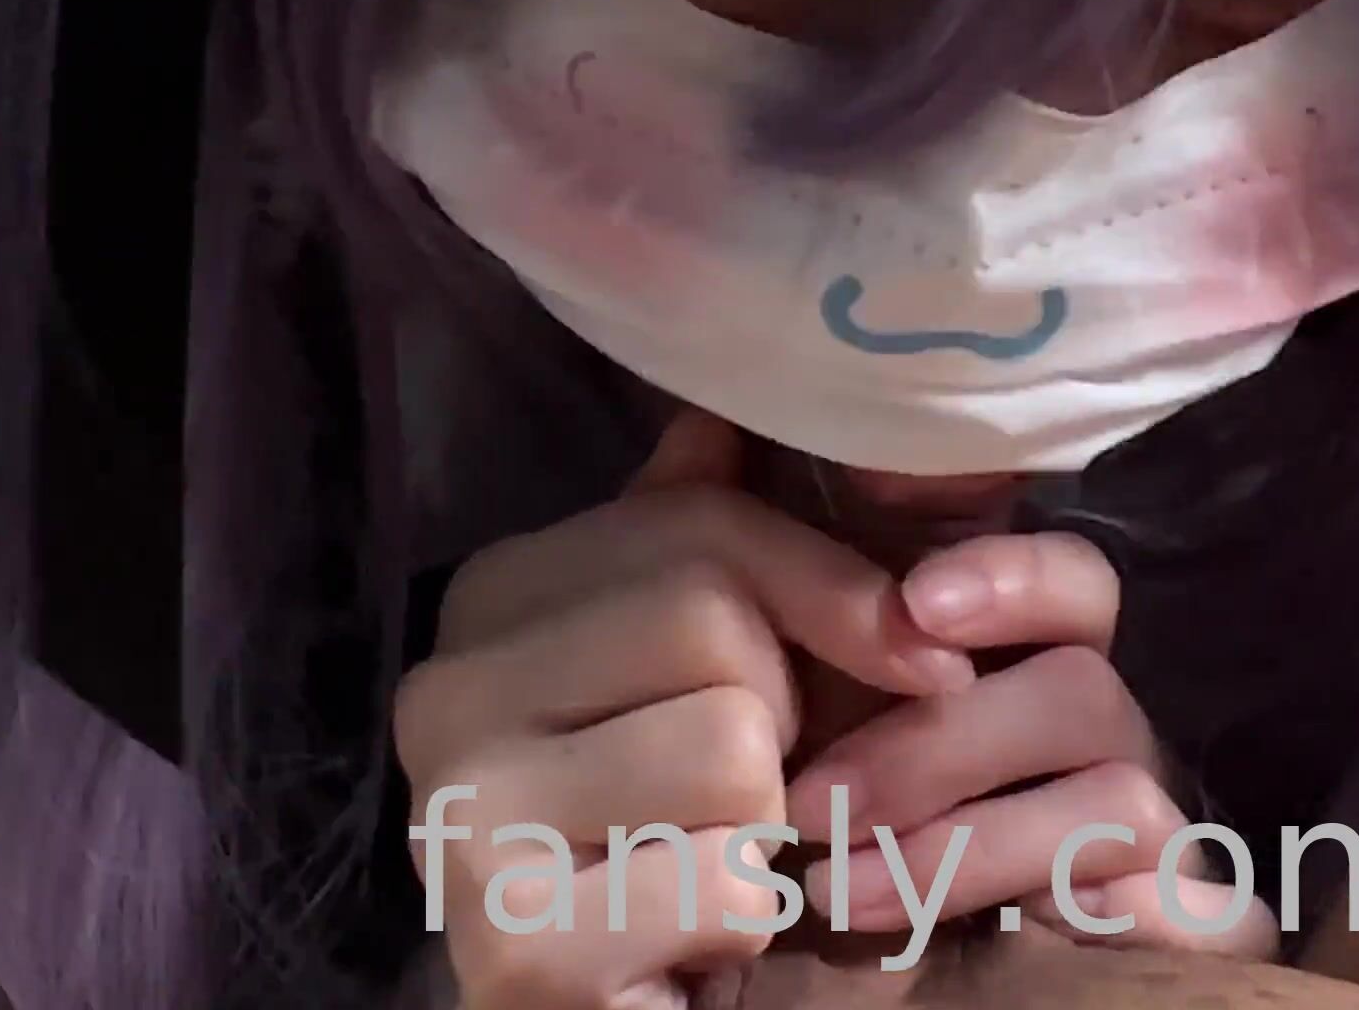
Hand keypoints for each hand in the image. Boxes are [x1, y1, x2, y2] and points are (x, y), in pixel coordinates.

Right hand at [399, 412, 981, 1009]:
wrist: (600, 1006)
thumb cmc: (662, 826)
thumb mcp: (692, 667)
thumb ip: (703, 538)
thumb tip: (728, 408)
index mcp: (490, 598)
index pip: (699, 520)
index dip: (832, 584)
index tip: (913, 649)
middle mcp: (446, 691)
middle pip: (715, 623)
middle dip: (785, 717)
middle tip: (750, 789)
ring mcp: (460, 814)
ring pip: (731, 751)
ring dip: (767, 828)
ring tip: (712, 858)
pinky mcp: (510, 937)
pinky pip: (720, 881)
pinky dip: (745, 919)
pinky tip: (692, 935)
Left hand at [790, 532, 1273, 958]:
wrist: (949, 968)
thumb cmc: (874, 820)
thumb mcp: (855, 721)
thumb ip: (866, 636)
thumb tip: (881, 516)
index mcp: (1056, 664)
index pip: (1078, 583)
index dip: (1010, 577)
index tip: (917, 605)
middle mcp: (1128, 733)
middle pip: (1083, 693)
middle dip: (936, 746)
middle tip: (814, 804)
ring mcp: (1174, 828)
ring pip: (1121, 803)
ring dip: (968, 851)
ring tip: (839, 892)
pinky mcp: (1207, 923)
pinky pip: (1213, 916)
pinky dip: (1130, 920)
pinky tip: (1024, 931)